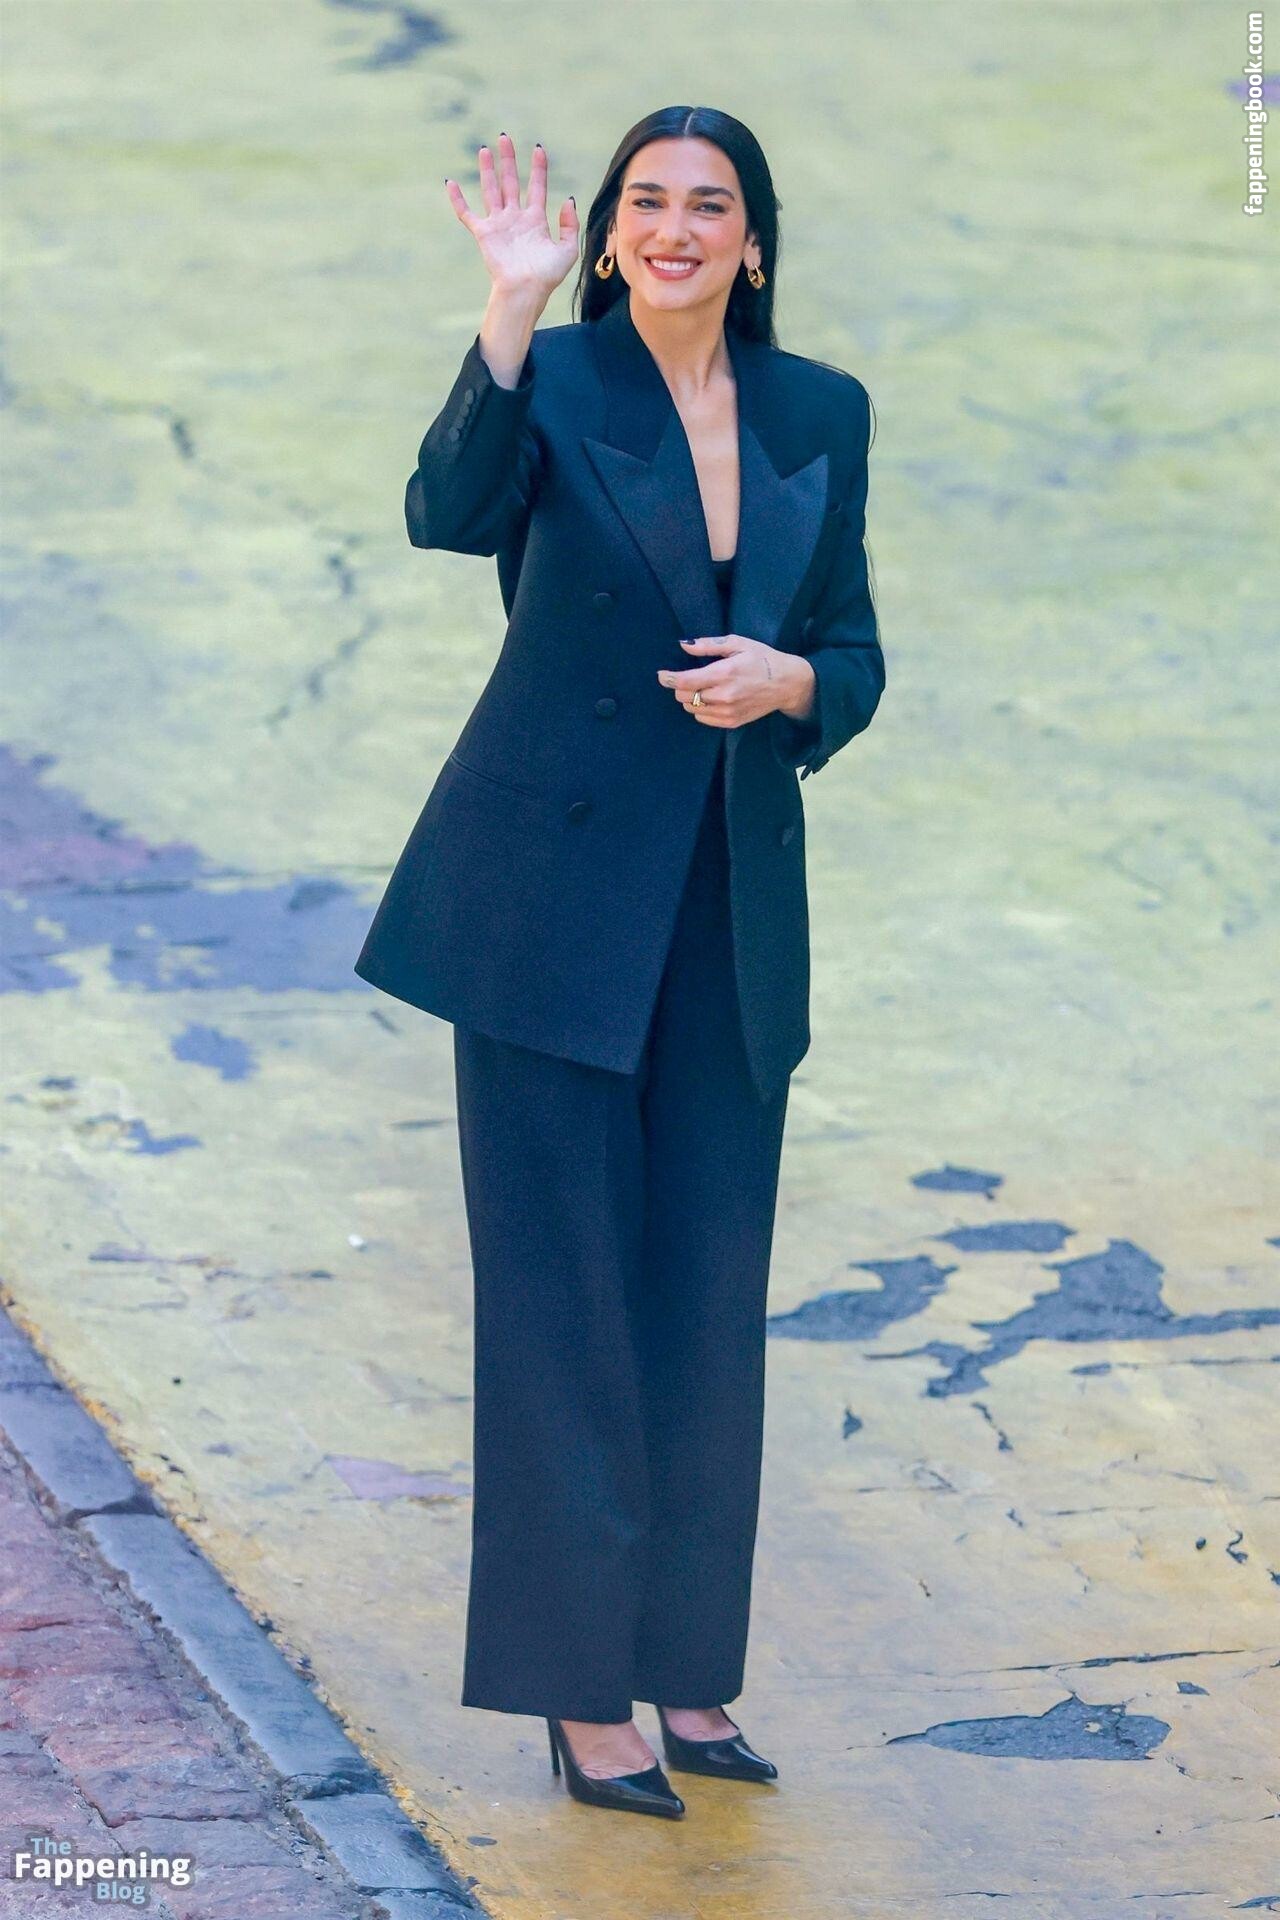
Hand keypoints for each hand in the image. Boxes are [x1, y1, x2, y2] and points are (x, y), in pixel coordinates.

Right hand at [445, 132, 578, 301]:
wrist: (525, 291)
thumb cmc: (546, 276)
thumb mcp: (567, 250)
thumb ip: (570, 225)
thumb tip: (567, 200)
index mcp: (535, 221)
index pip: (536, 187)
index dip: (538, 168)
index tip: (538, 148)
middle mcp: (515, 219)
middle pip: (510, 182)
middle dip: (508, 160)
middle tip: (505, 137)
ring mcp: (498, 225)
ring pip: (491, 191)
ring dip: (487, 170)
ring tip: (485, 150)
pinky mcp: (484, 234)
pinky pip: (467, 214)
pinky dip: (457, 199)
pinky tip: (450, 183)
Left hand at [657, 635, 815, 728]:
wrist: (786, 684)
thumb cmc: (762, 659)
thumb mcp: (738, 643)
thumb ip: (708, 645)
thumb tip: (684, 644)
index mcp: (724, 673)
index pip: (685, 681)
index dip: (669, 678)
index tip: (662, 675)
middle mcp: (724, 695)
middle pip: (684, 697)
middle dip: (681, 687)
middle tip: (688, 678)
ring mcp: (728, 712)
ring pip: (692, 709)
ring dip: (690, 699)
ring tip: (702, 688)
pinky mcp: (732, 722)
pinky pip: (703, 719)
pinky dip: (700, 710)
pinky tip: (710, 699)